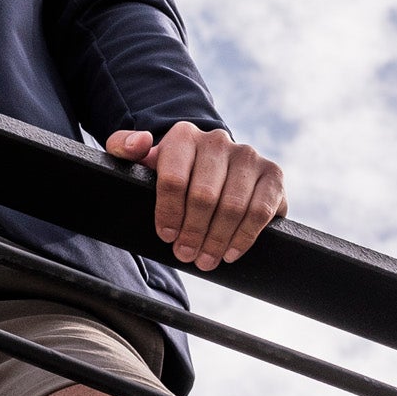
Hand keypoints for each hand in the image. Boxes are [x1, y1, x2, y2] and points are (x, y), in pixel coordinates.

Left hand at [106, 122, 285, 270]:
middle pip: (203, 196)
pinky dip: (244, 237)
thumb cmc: (175, 170)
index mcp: (183, 136)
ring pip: (232, 206)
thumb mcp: (144, 161)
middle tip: (186, 255)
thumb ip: (123, 147)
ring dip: (217, 240)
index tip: (167, 236)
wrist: (216, 167)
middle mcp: (217, 141)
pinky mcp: (273, 173)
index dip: (169, 213)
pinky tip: (230, 252)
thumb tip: (138, 144)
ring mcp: (248, 155)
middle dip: (193, 232)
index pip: (172, 179)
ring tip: (206, 259)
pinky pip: (260, 211)